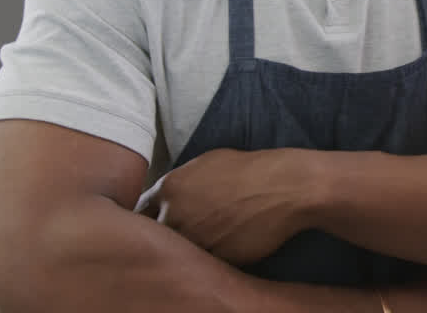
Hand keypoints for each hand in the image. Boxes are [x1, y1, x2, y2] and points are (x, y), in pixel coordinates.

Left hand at [136, 148, 311, 265]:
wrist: (285, 186)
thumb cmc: (252, 169)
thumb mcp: (208, 162)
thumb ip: (182, 180)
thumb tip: (171, 192)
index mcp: (169, 187)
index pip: (141, 211)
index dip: (151, 218)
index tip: (156, 223)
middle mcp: (174, 214)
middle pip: (155, 234)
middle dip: (166, 235)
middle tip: (183, 234)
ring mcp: (192, 238)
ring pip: (177, 252)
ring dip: (187, 250)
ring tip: (209, 240)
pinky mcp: (213, 257)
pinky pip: (202, 263)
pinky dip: (209, 259)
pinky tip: (225, 246)